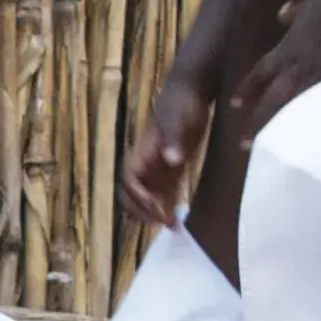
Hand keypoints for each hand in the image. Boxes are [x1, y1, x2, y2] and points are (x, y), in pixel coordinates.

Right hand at [122, 72, 215, 223]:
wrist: (191, 93)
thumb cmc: (181, 103)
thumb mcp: (178, 119)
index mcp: (141, 152)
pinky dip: (167, 207)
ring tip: (172, 227)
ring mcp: (157, 168)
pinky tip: (179, 220)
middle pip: (131, 194)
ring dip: (154, 214)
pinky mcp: (171, 170)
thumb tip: (171, 161)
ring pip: (146, 198)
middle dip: (142, 211)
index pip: (129, 180)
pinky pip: (163, 194)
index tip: (156, 208)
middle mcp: (145, 164)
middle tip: (162, 223)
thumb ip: (174, 140)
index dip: (138, 197)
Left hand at [225, 0, 320, 139]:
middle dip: (256, 123)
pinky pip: (320, 110)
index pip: (259, 74)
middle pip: (269, 101)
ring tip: (271, 152)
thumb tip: (283, 12)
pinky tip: (310, 146)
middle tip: (243, 145)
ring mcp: (314, 77)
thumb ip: (292, 14)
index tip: (234, 105)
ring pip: (290, 111)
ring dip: (278, 132)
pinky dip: (314, 127)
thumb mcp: (303, 7)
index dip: (246, 90)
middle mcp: (294, 67)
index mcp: (285, 50)